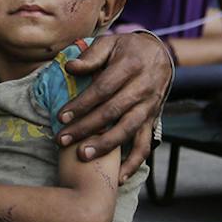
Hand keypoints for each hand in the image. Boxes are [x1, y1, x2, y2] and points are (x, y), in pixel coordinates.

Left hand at [58, 32, 172, 171]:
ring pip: (128, 130)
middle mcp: (143, 88)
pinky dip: (134, 163)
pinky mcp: (153, 120)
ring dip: (106, 145)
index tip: (61, 117)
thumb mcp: (111, 43)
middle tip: (62, 140)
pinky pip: (146, 144)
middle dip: (86, 128)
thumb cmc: (128, 50)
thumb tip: (70, 68)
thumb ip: (91, 55)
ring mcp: (150, 107)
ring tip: (83, 156)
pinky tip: (119, 177)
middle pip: (113, 112)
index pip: (103, 89)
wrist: (161, 55)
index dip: (82, 104)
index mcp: (130, 66)